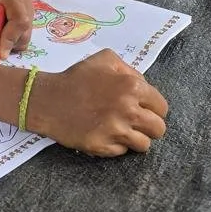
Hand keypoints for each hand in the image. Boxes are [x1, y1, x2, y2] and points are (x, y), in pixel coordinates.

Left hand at [0, 0, 32, 57]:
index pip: (20, 21)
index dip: (11, 39)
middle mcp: (23, 0)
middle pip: (25, 30)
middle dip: (10, 43)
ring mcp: (27, 7)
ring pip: (25, 35)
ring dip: (10, 42)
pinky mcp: (26, 15)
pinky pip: (23, 35)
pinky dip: (11, 40)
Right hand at [28, 49, 167, 155]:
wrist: (48, 99)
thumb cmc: (77, 78)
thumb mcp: (105, 59)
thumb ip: (129, 70)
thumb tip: (144, 86)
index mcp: (132, 87)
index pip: (162, 108)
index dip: (154, 109)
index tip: (144, 110)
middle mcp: (128, 110)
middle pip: (158, 129)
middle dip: (149, 127)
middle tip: (135, 123)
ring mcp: (115, 130)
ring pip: (144, 145)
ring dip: (135, 139)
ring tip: (122, 131)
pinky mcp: (102, 146)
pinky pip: (122, 152)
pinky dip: (116, 146)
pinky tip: (105, 135)